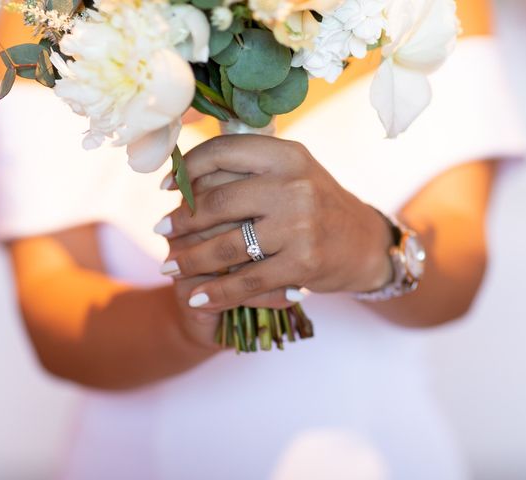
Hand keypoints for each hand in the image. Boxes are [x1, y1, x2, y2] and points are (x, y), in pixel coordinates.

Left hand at [158, 135, 393, 310]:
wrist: (364, 243)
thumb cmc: (317, 204)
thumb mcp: (291, 173)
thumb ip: (247, 171)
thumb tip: (184, 176)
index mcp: (287, 154)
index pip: (222, 153)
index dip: (186, 170)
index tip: (165, 187)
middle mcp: (294, 184)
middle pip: (216, 201)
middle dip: (181, 219)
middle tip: (161, 230)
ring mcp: (300, 225)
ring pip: (225, 245)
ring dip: (189, 259)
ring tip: (170, 266)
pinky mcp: (303, 264)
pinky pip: (246, 281)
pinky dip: (216, 292)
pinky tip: (197, 297)